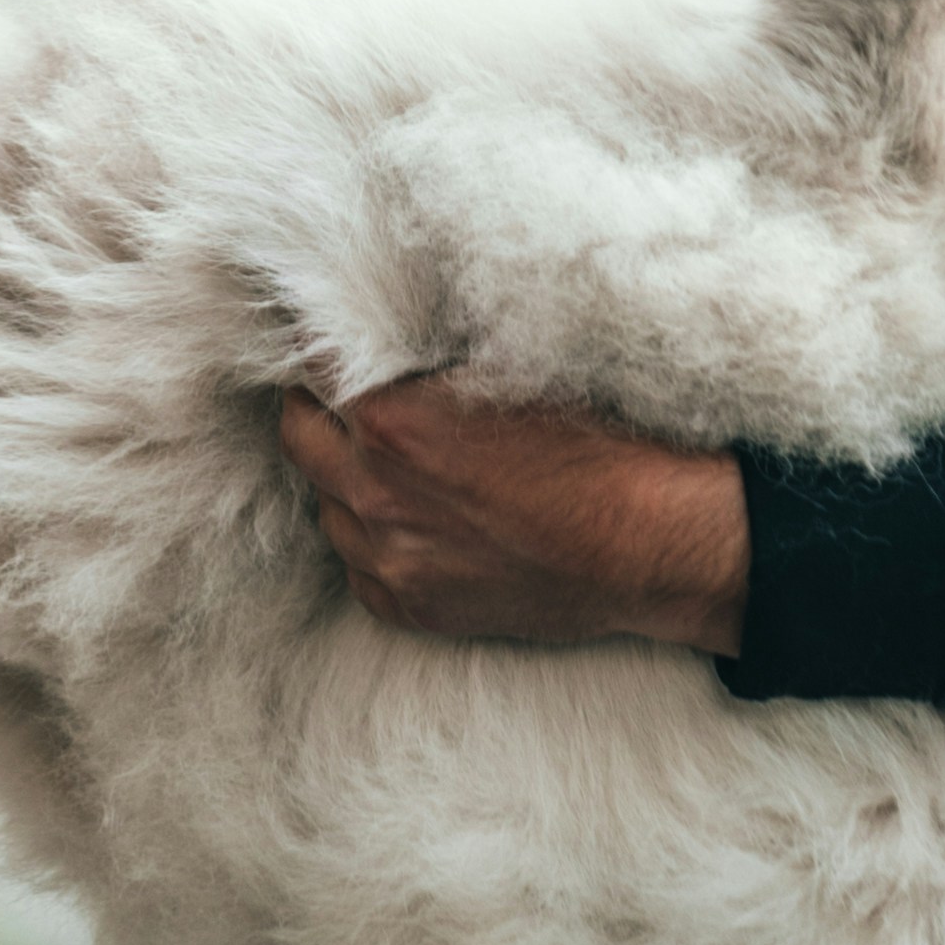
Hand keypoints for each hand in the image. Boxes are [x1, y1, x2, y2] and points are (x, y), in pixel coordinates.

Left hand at [279, 379, 750, 655]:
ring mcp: (386, 559)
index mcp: (392, 422)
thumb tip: (382, 341)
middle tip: (344, 391)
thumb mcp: (509, 376)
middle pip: (298, 432)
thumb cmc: (594, 449)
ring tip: (391, 462)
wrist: (646, 544)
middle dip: (316, 405)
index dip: (319, 345)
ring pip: (325, 504)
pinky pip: (357, 564)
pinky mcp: (407, 607)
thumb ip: (427, 366)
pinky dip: (374, 537)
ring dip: (344, 476)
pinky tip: (416, 519)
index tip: (327, 338)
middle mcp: (373, 493)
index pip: (312, 366)